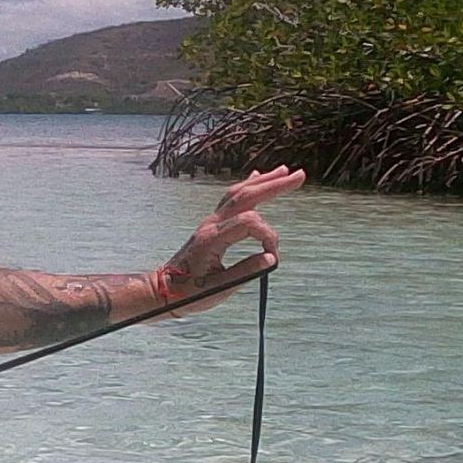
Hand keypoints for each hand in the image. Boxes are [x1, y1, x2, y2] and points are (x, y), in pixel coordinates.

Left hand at [154, 165, 303, 314]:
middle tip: (300, 175)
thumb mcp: (218, 289)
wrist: (162, 291)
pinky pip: (230, 200)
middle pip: (245, 197)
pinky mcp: (211, 225)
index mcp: (212, 239)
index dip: (268, 236)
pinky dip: (246, 187)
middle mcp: (210, 225)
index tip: (271, 255)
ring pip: (237, 194)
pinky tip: (256, 177)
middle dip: (273, 185)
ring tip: (283, 170)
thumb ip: (245, 272)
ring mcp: (209, 222)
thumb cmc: (187, 293)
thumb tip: (271, 258)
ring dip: (262, 182)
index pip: (249, 223)